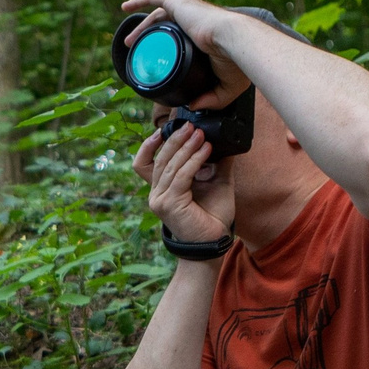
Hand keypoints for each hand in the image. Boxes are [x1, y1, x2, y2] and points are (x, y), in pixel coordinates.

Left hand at [118, 0, 253, 108]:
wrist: (236, 43)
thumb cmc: (238, 63)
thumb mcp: (227, 87)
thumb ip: (212, 99)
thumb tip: (193, 106)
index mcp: (207, 33)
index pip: (184, 35)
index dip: (169, 44)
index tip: (157, 58)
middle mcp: (197, 18)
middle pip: (168, 25)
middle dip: (150, 35)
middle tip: (136, 49)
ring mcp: (188, 9)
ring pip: (159, 14)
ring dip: (143, 26)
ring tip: (129, 41)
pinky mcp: (180, 3)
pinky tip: (125, 7)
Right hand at [134, 121, 235, 243]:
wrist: (215, 242)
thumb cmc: (214, 216)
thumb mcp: (216, 183)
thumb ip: (217, 163)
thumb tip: (225, 141)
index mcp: (161, 189)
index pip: (144, 163)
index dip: (149, 145)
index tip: (164, 129)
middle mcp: (156, 194)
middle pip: (159, 159)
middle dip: (175, 139)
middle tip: (191, 126)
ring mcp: (160, 200)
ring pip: (170, 165)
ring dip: (187, 147)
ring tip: (201, 135)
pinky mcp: (169, 204)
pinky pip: (181, 176)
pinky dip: (194, 160)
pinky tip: (206, 150)